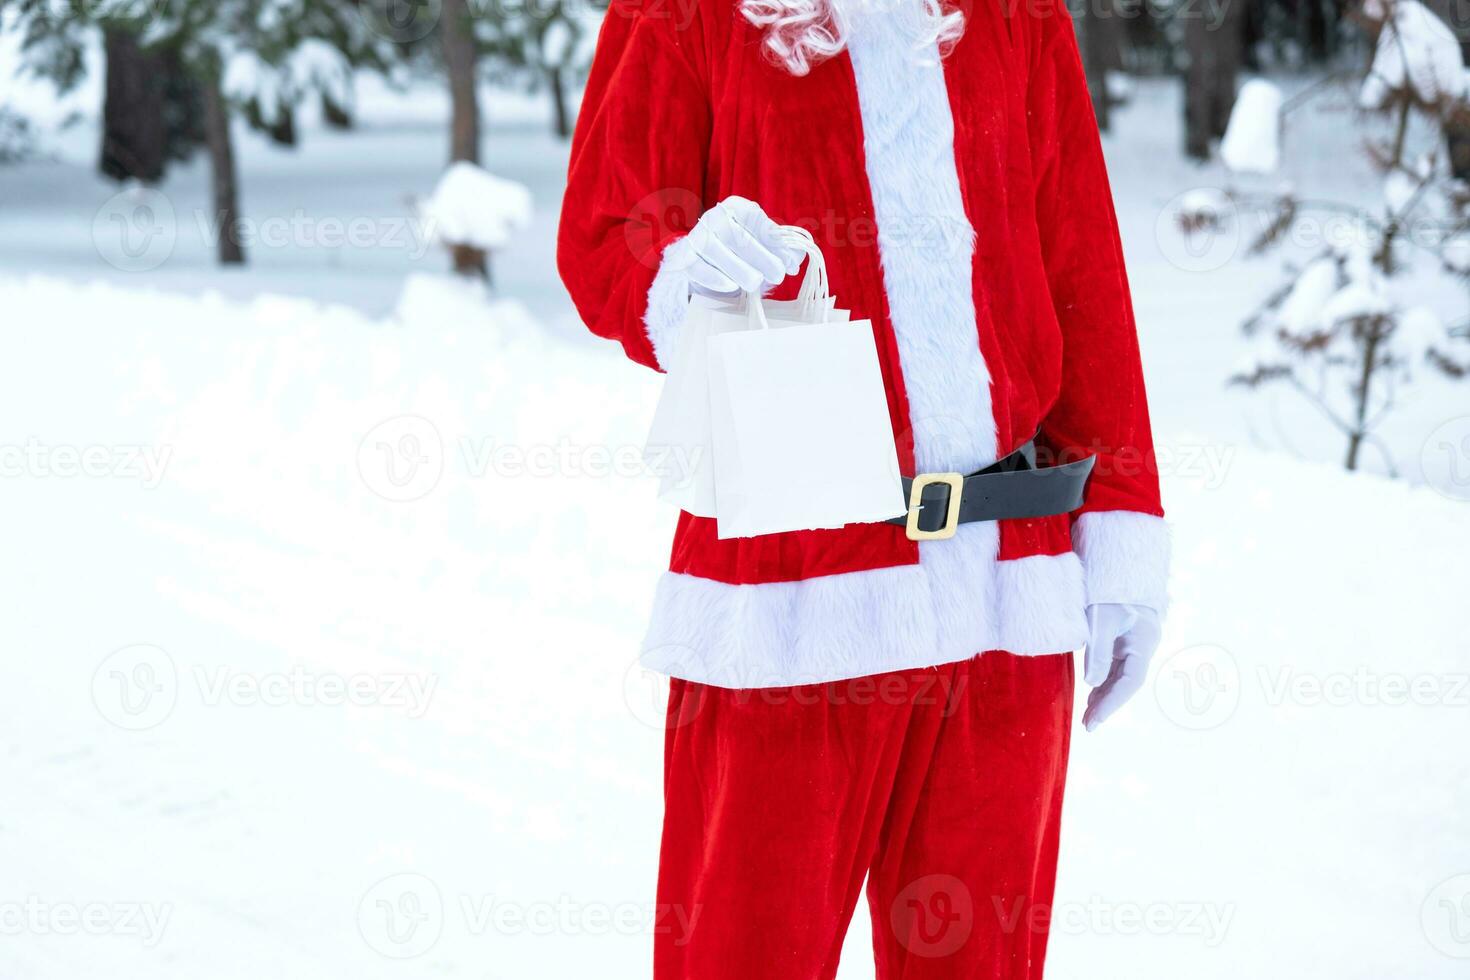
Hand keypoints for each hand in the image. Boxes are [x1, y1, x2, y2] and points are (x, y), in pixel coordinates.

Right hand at [676, 196, 803, 296]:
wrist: (708, 267)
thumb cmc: (743, 255)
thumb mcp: (765, 248)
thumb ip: (784, 249)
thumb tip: (799, 255)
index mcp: (737, 208)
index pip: (757, 221)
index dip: (775, 243)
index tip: (790, 264)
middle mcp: (715, 217)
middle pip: (737, 235)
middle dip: (761, 257)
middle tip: (778, 276)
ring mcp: (697, 236)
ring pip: (715, 249)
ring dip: (738, 268)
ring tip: (755, 283)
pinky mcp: (684, 257)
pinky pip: (697, 266)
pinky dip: (714, 276)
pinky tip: (731, 286)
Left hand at [1082, 602, 1162, 730]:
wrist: (1117, 568)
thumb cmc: (1109, 590)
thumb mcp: (1100, 619)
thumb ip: (1098, 651)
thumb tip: (1092, 684)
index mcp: (1144, 641)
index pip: (1131, 681)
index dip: (1113, 703)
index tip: (1095, 720)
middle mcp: (1143, 646)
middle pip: (1126, 683)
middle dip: (1107, 705)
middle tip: (1088, 726)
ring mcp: (1134, 645)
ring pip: (1120, 677)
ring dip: (1104, 697)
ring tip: (1088, 717)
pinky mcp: (1124, 642)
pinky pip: (1115, 668)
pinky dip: (1103, 682)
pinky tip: (1092, 697)